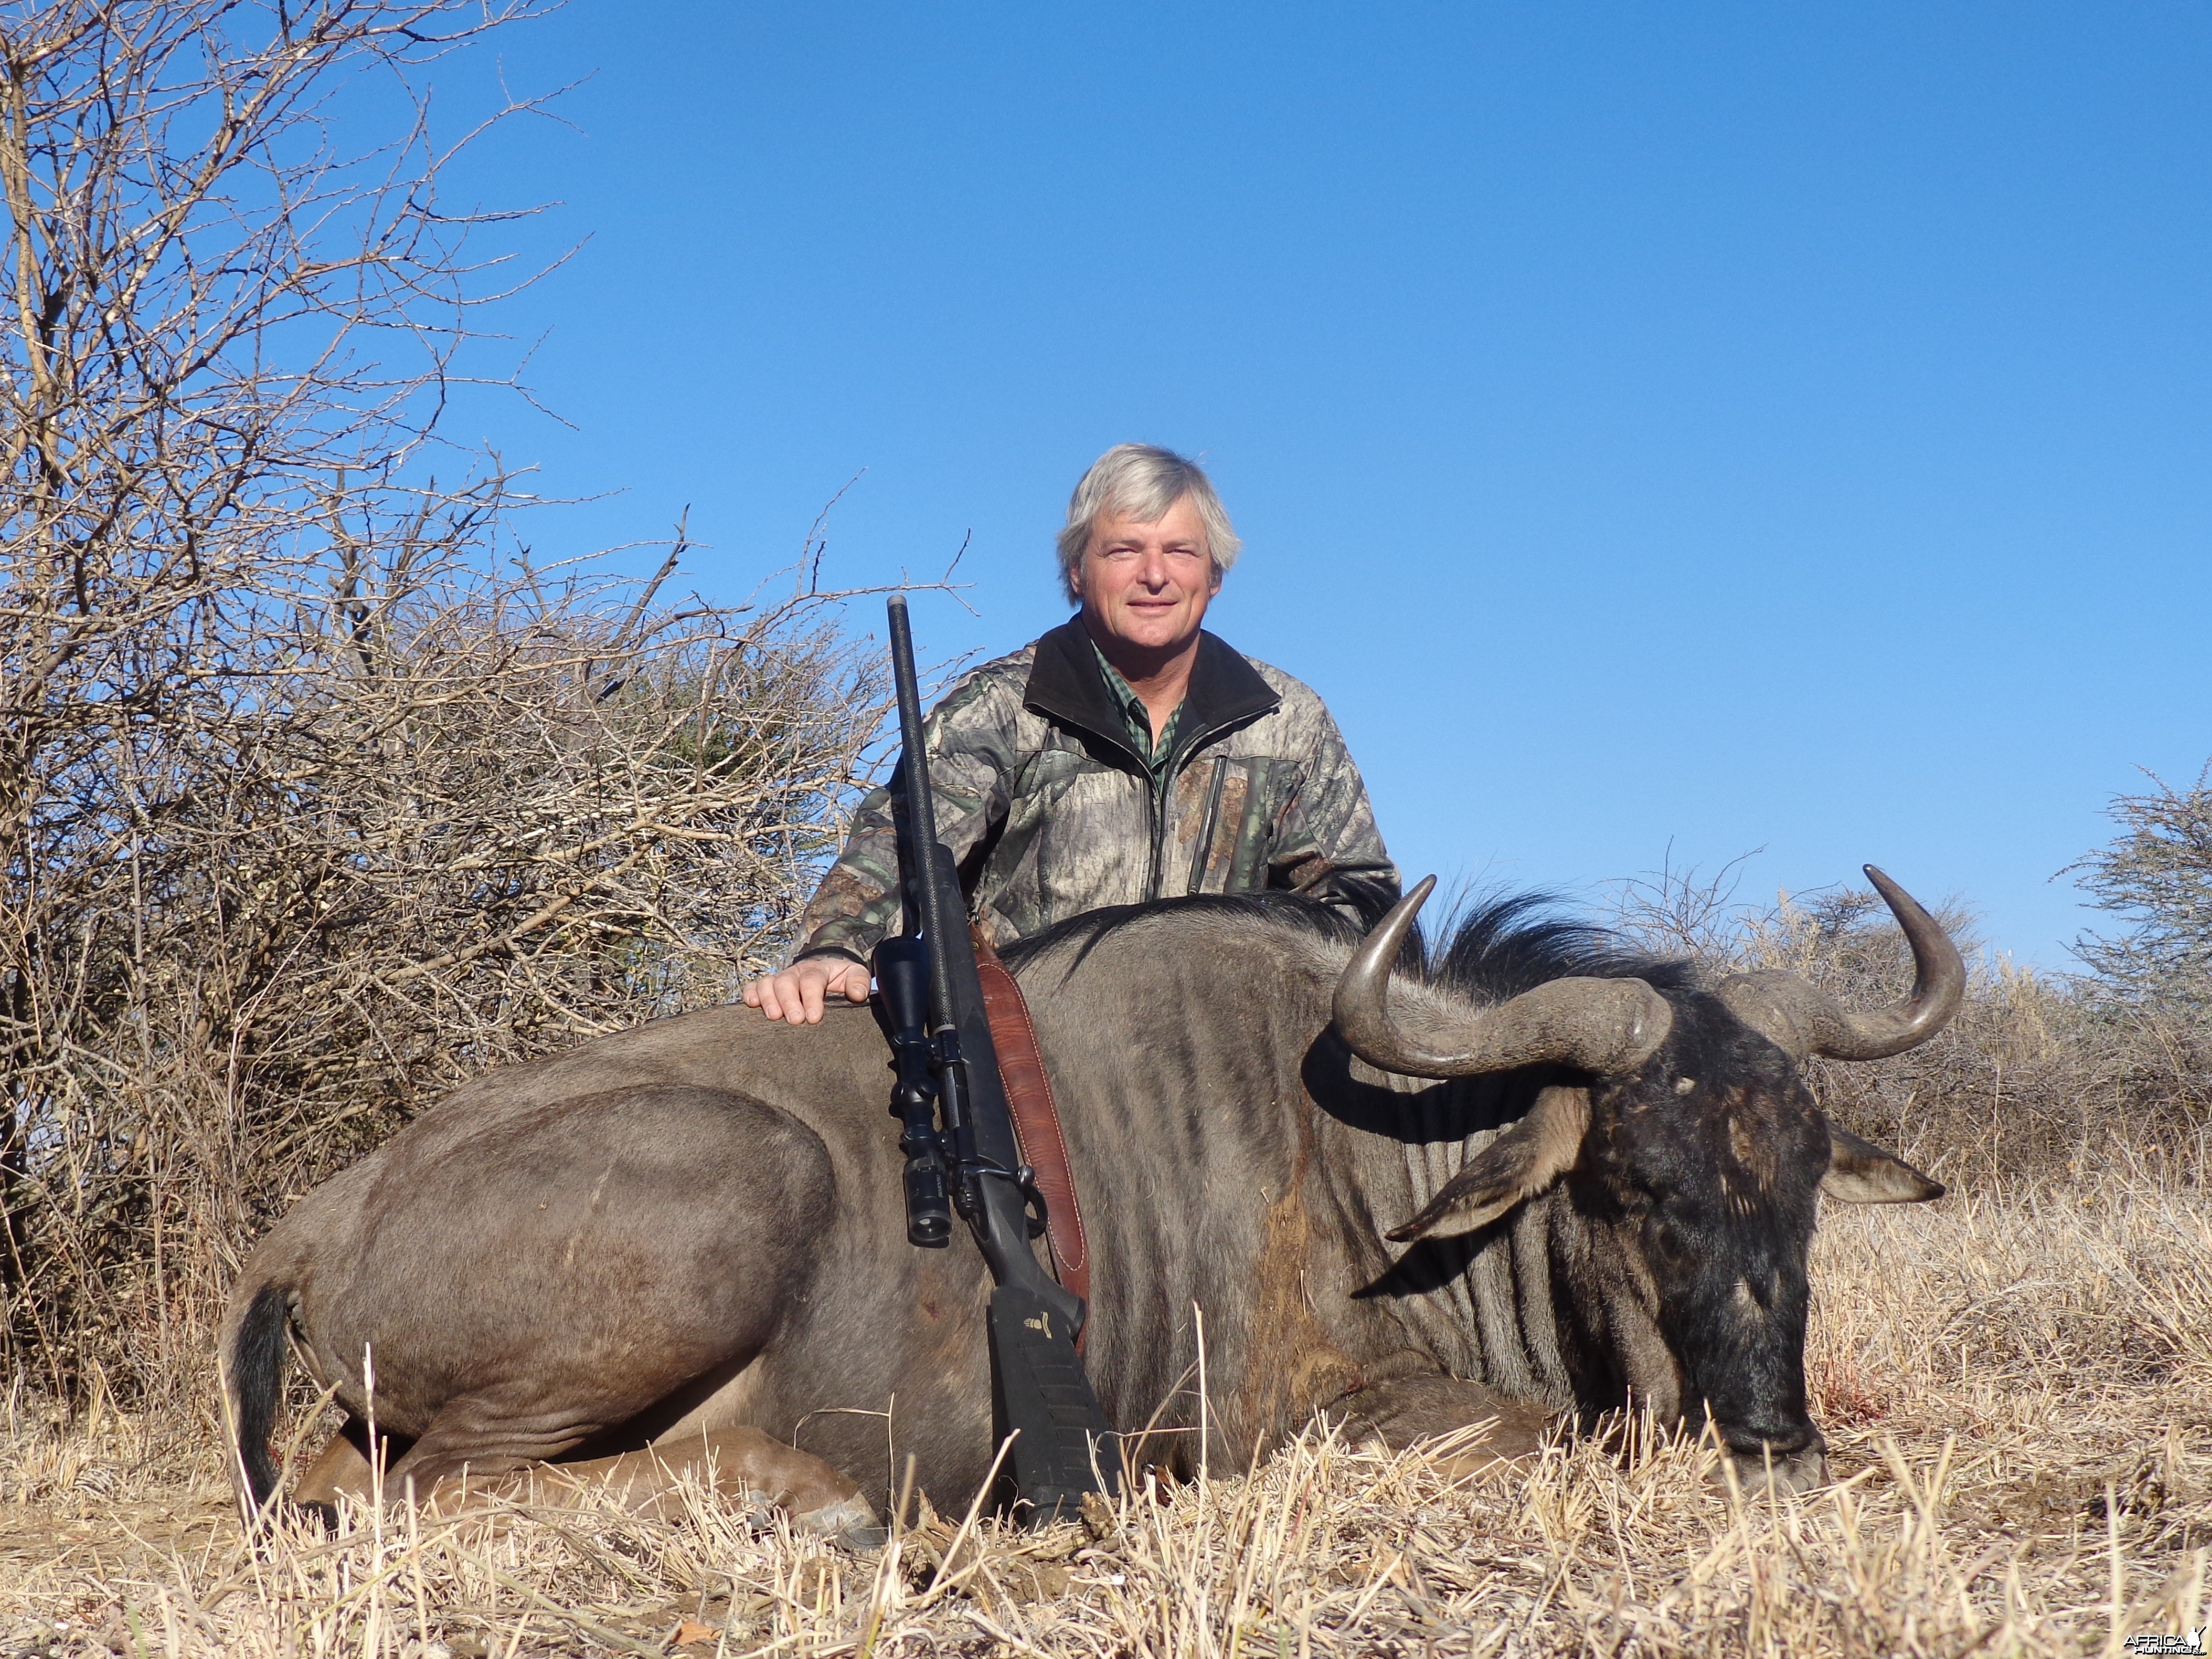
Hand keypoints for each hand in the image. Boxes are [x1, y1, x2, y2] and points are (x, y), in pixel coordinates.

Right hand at [742, 956, 871, 1023]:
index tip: (813, 1017)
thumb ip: (858, 982)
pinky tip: (751, 1004)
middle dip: (789, 1001)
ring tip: (774, 1016)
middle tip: (795, 1020)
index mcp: (817, 969)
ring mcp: (780, 979)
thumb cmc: (841, 979)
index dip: (811, 998)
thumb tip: (857, 994)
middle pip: (786, 982)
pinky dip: (750, 993)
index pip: (811, 980)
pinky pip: (753, 986)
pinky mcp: (768, 987)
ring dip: (769, 999)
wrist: (828, 973)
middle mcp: (795, 972)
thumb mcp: (854, 975)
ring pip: (768, 983)